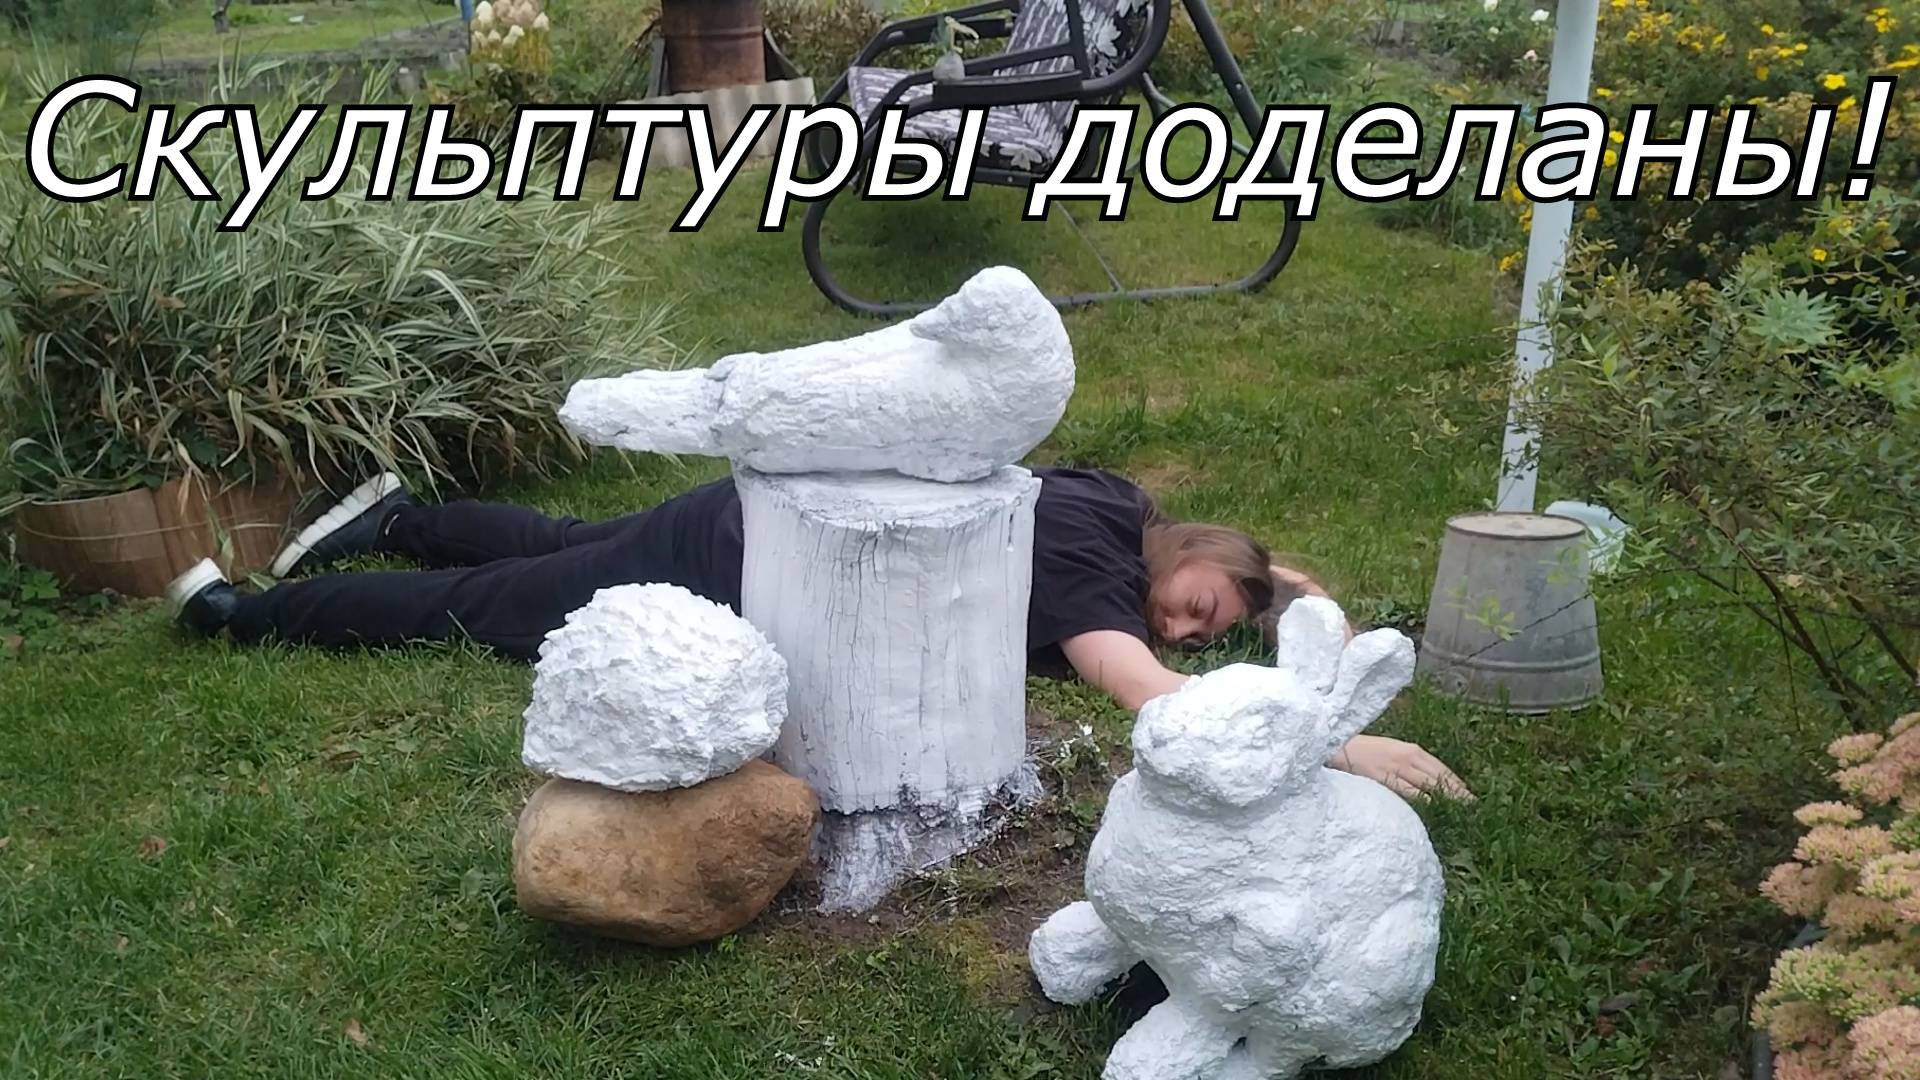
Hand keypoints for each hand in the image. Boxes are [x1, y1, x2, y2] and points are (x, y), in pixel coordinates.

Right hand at [1330, 734, 1474, 801]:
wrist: (1337, 748)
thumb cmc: (1363, 753)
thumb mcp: (1391, 752)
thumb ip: (1410, 764)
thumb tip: (1429, 783)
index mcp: (1411, 750)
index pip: (1442, 769)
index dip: (1459, 784)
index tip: (1472, 798)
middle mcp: (1408, 757)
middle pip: (1441, 778)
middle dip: (1460, 794)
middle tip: (1476, 809)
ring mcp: (1397, 769)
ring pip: (1430, 786)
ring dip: (1449, 799)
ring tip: (1464, 813)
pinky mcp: (1385, 780)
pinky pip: (1411, 793)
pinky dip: (1427, 802)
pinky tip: (1438, 810)